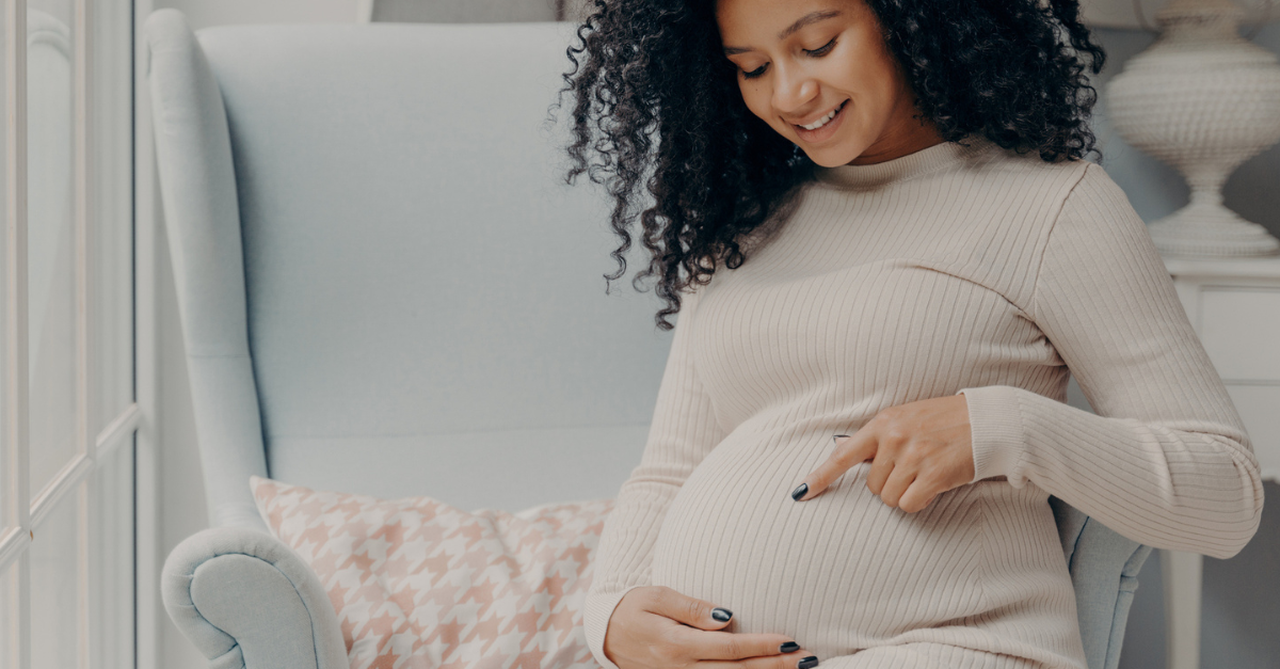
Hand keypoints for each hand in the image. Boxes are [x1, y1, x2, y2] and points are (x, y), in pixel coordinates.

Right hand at [603, 585, 819, 668]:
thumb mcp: (657, 596)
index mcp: (676, 644)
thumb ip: (692, 608)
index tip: (790, 641)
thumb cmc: (632, 607)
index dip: (762, 646)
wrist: (604, 632)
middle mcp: (681, 668)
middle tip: (807, 659)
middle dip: (774, 667)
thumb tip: (727, 617)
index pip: (729, 648)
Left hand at [790, 394, 974, 512]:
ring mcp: (913, 456)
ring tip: (924, 475)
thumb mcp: (906, 418)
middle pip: (872, 486)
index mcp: (883, 423)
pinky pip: (909, 504)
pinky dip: (918, 502)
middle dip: (889, 485)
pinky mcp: (933, 474)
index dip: (821, 476)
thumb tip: (847, 454)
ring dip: (905, 494)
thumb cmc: (944, 421)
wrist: (986, 420)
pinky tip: (932, 488)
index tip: (801, 492)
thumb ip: (880, 437)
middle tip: (912, 470)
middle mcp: (894, 438)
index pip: (843, 454)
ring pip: (889, 498)